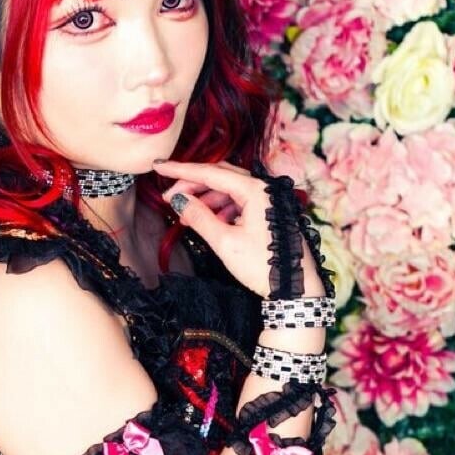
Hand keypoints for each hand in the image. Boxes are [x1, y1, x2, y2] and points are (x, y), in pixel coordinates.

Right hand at [154, 157, 308, 299]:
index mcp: (254, 190)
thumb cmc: (263, 266)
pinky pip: (239, 202)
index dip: (181, 170)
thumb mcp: (225, 243)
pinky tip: (210, 222)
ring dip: (206, 199)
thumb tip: (179, 200)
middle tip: (169, 197)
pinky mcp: (268, 213)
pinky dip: (221, 208)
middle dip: (192, 185)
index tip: (158, 166)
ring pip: (229, 190)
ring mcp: (267, 200)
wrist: (295, 288)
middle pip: (220, 177)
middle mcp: (263, 189)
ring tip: (186, 216)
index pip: (210, 173)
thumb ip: (199, 217)